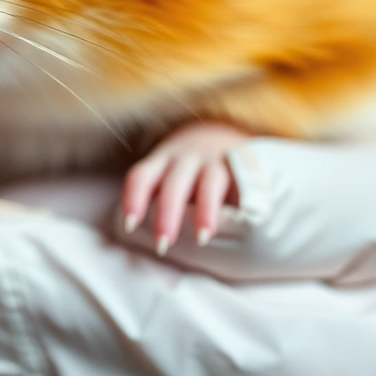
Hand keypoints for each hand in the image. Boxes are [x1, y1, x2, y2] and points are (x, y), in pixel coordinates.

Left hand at [120, 120, 248, 252]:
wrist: (224, 130)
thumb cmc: (189, 167)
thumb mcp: (168, 175)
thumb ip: (157, 198)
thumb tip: (138, 235)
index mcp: (161, 161)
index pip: (141, 177)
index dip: (133, 200)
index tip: (129, 226)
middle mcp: (186, 158)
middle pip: (173, 185)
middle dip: (166, 215)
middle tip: (162, 245)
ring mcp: (215, 161)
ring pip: (208, 184)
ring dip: (204, 211)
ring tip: (201, 237)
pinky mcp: (242, 165)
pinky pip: (241, 182)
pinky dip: (242, 201)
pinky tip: (245, 222)